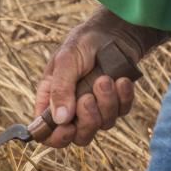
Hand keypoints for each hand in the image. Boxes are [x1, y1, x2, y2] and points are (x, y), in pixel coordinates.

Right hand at [34, 18, 143, 148]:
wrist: (113, 32)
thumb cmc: (82, 43)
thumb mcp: (66, 62)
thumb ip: (60, 90)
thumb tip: (59, 120)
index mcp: (51, 98)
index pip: (46, 131)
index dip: (56, 137)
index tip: (67, 128)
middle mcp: (72, 107)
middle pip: (78, 136)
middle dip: (86, 120)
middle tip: (88, 98)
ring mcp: (96, 107)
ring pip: (102, 125)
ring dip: (105, 103)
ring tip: (105, 79)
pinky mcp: (116, 103)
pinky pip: (122, 112)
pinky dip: (123, 98)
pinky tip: (121, 80)